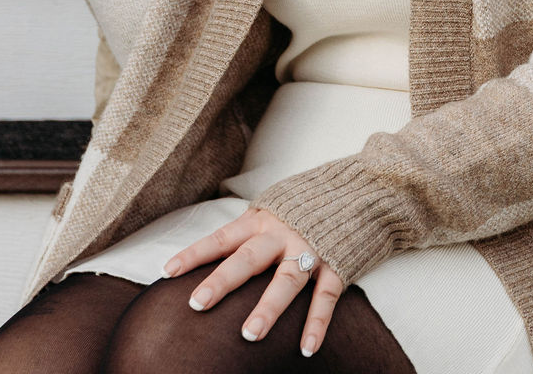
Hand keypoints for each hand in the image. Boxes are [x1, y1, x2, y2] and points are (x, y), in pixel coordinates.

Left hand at [162, 206, 344, 355]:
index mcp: (264, 218)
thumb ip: (255, 226)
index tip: (167, 272)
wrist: (365, 186)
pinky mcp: (338, 262)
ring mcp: (311, 248)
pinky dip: (317, 322)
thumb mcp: (279, 204)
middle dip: (222, 281)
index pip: (223, 237)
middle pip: (248, 258)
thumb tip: (224, 248)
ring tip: (249, 335)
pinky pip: (326, 296)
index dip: (195, 254)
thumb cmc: (314, 200)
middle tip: (196, 303)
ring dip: (268, 308)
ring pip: (286, 280)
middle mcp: (284, 233)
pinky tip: (306, 348)